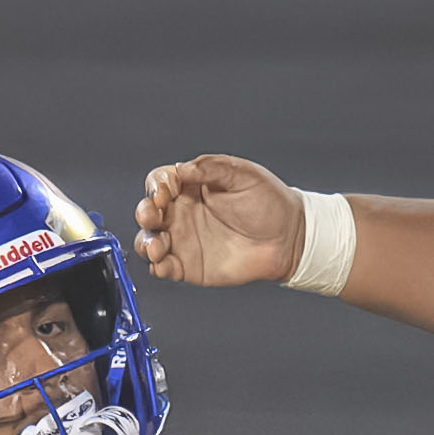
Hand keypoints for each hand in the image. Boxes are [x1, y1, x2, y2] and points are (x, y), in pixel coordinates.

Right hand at [134, 156, 304, 286]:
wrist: (288, 238)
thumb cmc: (269, 202)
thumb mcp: (243, 174)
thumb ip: (212, 167)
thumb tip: (182, 169)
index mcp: (191, 186)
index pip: (160, 181)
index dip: (157, 185)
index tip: (166, 190)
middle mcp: (182, 212)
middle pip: (148, 211)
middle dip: (144, 212)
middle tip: (153, 215)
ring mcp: (183, 240)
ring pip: (149, 240)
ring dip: (146, 242)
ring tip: (157, 246)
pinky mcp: (189, 266)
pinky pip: (164, 267)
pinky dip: (158, 266)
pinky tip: (162, 264)